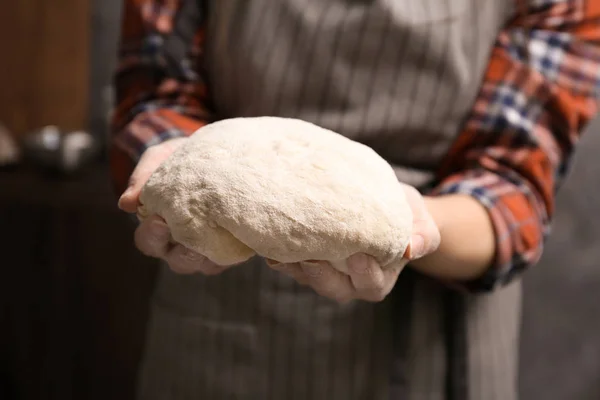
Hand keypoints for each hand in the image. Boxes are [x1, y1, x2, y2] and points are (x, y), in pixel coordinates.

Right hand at [119, 138, 231, 274]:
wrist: (215, 155)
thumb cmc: (179, 159)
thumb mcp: (159, 159)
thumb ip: (142, 177)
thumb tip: (125, 204)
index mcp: (158, 230)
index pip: (148, 242)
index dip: (152, 236)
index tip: (159, 219)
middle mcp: (181, 246)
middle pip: (178, 261)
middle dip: (184, 251)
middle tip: (192, 231)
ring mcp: (207, 250)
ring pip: (206, 265)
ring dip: (211, 254)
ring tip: (219, 235)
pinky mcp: (232, 247)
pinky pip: (232, 258)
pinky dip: (234, 249)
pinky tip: (239, 232)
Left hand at [267, 183, 440, 303]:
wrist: (378, 201)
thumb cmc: (404, 213)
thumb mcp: (419, 219)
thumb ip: (423, 234)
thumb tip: (415, 248)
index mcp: (379, 277)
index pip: (371, 284)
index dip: (364, 274)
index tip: (357, 255)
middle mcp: (350, 281)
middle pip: (334, 288)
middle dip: (321, 275)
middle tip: (311, 256)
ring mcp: (325, 272)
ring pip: (308, 278)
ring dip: (294, 267)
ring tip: (280, 250)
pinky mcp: (306, 259)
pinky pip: (291, 264)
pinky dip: (279, 255)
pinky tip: (268, 243)